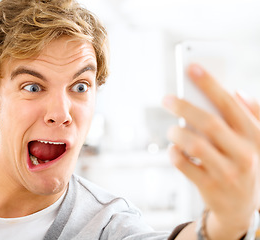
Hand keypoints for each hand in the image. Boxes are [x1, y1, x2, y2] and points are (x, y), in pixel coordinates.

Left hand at [163, 64, 259, 238]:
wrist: (240, 208)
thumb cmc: (241, 164)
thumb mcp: (254, 142)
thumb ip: (251, 116)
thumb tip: (238, 92)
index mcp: (255, 136)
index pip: (231, 104)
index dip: (210, 84)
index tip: (191, 67)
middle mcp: (244, 154)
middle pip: (210, 123)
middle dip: (185, 106)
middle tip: (166, 98)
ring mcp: (228, 173)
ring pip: (195, 145)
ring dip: (177, 133)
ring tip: (172, 128)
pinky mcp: (210, 187)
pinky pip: (184, 165)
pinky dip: (174, 153)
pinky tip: (173, 149)